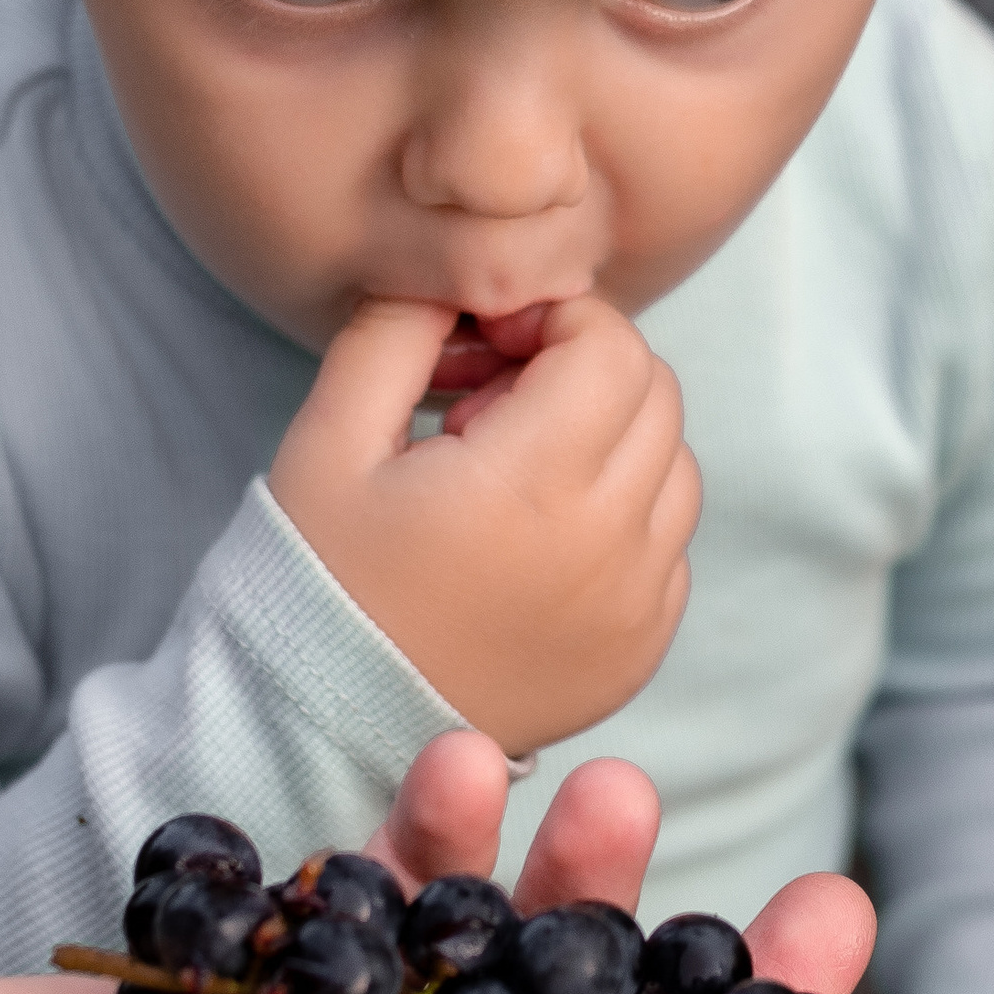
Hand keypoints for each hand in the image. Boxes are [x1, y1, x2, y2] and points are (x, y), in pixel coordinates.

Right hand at [270, 293, 700, 751]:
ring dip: (609, 443)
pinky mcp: (639, 650)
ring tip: (510, 477)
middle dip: (580, 371)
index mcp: (536, 482)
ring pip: (674, 467)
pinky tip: (533, 542)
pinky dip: (620, 521)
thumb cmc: (319, 576)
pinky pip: (668, 548)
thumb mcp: (331, 436)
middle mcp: (610, 546)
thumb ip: (400, 327)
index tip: (482, 349)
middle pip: (655, 395)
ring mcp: (636, 606)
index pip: (612, 344)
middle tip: (485, 406)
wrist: (323, 727)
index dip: (551, 319)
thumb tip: (469, 266)